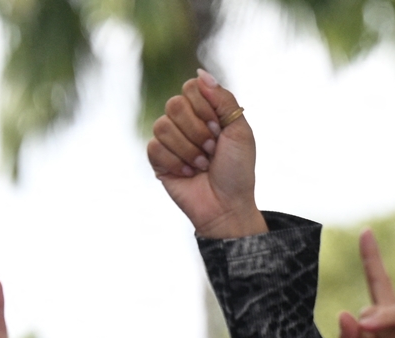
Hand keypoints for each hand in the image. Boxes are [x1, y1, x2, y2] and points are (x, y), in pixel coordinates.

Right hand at [148, 71, 265, 238]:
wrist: (228, 206)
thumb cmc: (238, 170)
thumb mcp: (240, 131)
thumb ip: (223, 99)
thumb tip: (200, 74)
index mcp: (205, 110)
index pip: (190, 88)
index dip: (204, 109)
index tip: (220, 130)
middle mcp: (185, 121)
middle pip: (175, 105)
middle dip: (198, 132)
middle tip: (212, 150)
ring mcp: (169, 140)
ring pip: (162, 126)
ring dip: (188, 150)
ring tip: (202, 165)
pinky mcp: (158, 159)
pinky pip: (154, 147)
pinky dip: (175, 163)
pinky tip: (188, 173)